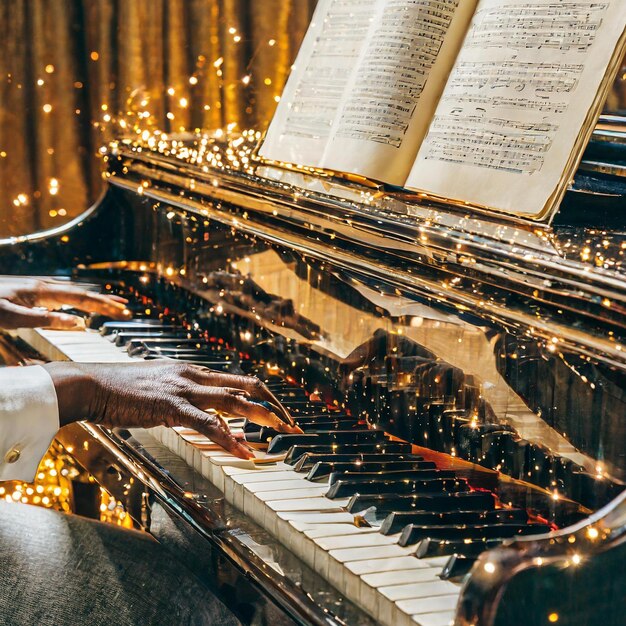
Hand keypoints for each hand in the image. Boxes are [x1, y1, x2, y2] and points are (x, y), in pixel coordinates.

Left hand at [0, 277, 128, 329]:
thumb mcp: (11, 317)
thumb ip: (44, 320)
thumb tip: (77, 323)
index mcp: (42, 292)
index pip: (82, 298)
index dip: (104, 306)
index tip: (123, 311)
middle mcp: (43, 289)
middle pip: (82, 294)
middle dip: (106, 302)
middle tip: (126, 309)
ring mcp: (38, 291)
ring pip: (75, 295)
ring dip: (95, 301)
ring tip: (112, 305)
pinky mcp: (32, 297)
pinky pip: (64, 299)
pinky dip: (80, 303)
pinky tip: (81, 308)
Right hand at [44, 361, 299, 458]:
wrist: (92, 385)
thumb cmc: (121, 390)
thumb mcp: (159, 388)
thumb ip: (182, 398)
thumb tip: (201, 414)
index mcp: (192, 371)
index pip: (238, 380)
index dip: (263, 394)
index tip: (279, 410)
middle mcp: (194, 376)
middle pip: (247, 385)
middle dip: (274, 404)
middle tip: (294, 424)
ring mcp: (184, 389)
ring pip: (235, 401)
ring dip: (264, 416)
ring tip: (285, 433)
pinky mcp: (171, 406)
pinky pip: (208, 423)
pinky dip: (229, 438)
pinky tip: (244, 452)